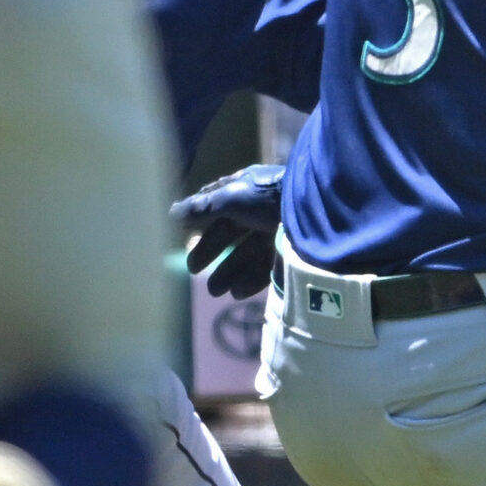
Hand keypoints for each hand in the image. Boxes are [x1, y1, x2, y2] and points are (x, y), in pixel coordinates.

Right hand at [171, 163, 284, 298]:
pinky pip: (269, 266)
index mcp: (247, 192)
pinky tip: (238, 293)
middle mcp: (262, 210)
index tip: (186, 241)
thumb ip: (201, 208)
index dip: (202, 227)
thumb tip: (170, 213)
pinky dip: (252, 280)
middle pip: (232, 236)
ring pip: (249, 255)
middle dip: (214, 256)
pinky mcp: (292, 251)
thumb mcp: (229, 198)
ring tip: (216, 293)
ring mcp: (279, 230)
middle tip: (195, 274)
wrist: (315, 207)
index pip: (219, 210)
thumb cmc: (269, 197)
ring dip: (230, 273)